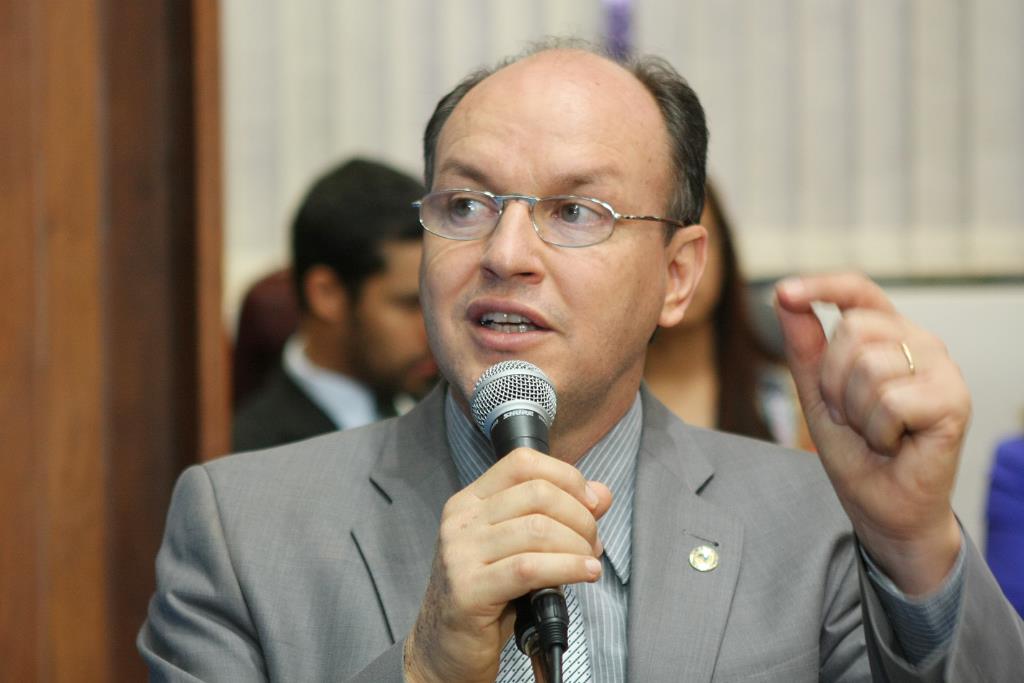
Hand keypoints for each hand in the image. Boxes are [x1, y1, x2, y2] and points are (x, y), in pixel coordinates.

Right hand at [404, 448, 612, 682]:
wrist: (445, 648)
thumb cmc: (485, 597)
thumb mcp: (520, 548)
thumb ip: (559, 516)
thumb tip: (600, 494)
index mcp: (471, 502)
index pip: (522, 463)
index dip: (566, 477)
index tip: (591, 503)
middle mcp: (462, 521)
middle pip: (537, 493)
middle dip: (580, 517)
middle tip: (592, 543)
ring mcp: (460, 553)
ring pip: (538, 529)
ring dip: (578, 545)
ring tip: (589, 563)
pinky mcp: (468, 589)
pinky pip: (529, 568)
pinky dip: (568, 567)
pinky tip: (584, 573)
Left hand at [774, 272, 968, 595]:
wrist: (882, 507)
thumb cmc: (857, 452)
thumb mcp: (817, 394)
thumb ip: (804, 347)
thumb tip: (784, 298)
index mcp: (890, 336)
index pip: (859, 292)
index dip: (822, 285)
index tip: (784, 292)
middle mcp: (920, 344)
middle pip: (852, 330)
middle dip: (832, 381)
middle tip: (850, 416)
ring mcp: (942, 370)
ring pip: (869, 366)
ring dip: (855, 410)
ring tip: (874, 432)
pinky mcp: (954, 400)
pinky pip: (890, 401)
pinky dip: (877, 431)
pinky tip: (894, 444)